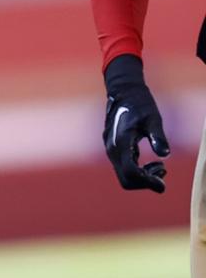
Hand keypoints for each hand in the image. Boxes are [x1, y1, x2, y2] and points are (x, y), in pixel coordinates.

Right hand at [103, 55, 169, 191]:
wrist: (123, 92)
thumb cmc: (140, 103)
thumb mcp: (153, 119)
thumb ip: (158, 137)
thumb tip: (165, 155)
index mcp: (120, 144)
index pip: (131, 173)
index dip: (148, 182)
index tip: (163, 185)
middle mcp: (112, 150)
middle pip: (126, 180)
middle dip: (146, 182)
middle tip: (164, 173)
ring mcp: (112, 150)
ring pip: (125, 175)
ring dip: (144, 177)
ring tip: (161, 167)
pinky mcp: (115, 149)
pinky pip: (125, 167)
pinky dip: (139, 170)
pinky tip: (153, 163)